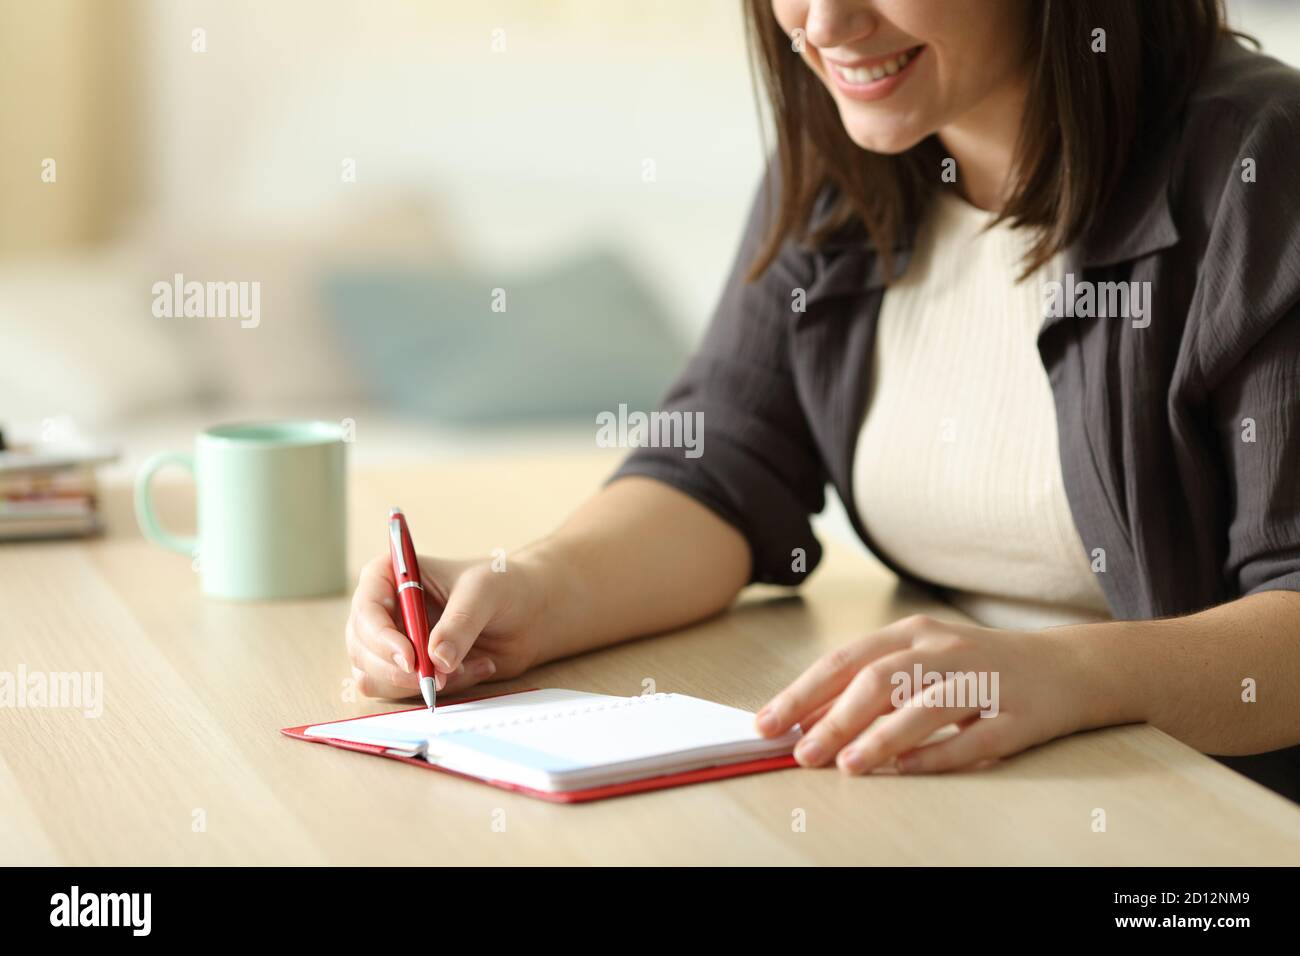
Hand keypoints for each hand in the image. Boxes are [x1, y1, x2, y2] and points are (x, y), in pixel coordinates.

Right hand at [344, 551, 551, 699]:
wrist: (526, 615)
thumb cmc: (503, 588)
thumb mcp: (485, 593)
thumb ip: (461, 623)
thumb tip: (436, 660)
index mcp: (391, 575)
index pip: (366, 609)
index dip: (381, 637)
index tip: (411, 659)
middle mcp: (382, 610)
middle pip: (361, 648)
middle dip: (398, 670)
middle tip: (439, 678)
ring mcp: (388, 643)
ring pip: (375, 677)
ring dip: (420, 682)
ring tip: (467, 665)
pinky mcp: (403, 671)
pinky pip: (401, 694)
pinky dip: (436, 691)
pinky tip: (472, 669)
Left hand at [754, 614, 1097, 773]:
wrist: (1067, 667)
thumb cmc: (975, 668)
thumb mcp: (920, 663)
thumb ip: (867, 687)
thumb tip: (805, 722)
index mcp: (913, 633)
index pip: (846, 660)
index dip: (803, 692)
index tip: (766, 723)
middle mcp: (945, 650)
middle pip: (880, 679)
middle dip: (835, 717)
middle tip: (800, 753)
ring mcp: (984, 681)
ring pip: (926, 706)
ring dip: (881, 737)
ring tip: (847, 765)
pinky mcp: (1018, 717)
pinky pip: (974, 740)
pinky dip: (938, 756)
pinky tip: (907, 771)